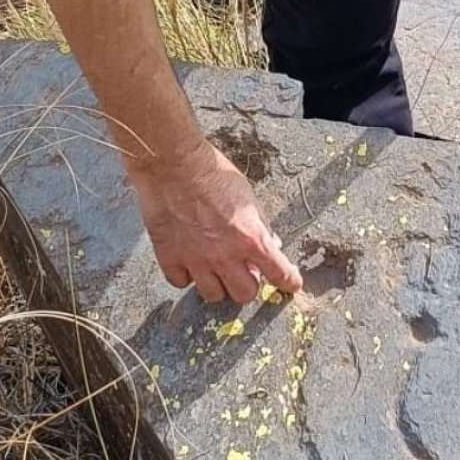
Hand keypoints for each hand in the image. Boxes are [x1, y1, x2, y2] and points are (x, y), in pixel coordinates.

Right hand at [128, 141, 301, 302]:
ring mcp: (196, 259)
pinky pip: (181, 282)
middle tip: (245, 272)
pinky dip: (187, 276)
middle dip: (249, 284)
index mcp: (251, 238)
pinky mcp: (169, 256)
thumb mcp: (249, 198)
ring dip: (219, 285)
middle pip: (244, 294)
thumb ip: (260, 225)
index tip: (290, 284)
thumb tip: (271, 244)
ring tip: (217, 269)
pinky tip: (190, 262)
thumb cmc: (213, 174)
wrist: (175, 164)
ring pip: (213, 295)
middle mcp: (225, 255)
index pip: (279, 274)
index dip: (288, 282)